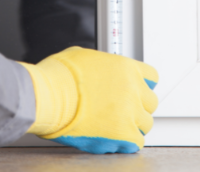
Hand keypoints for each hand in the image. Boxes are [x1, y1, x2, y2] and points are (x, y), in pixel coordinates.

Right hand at [20, 47, 158, 153]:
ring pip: (145, 123)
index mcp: (126, 68)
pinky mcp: (122, 133)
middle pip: (150, 102)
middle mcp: (133, 89)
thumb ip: (100, 65)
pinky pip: (136, 142)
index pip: (151, 76)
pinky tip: (116, 139)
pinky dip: (127, 142)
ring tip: (116, 126)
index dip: (142, 85)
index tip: (137, 91)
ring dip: (133, 125)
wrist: (48, 96)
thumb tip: (97, 68)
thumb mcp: (82, 56)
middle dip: (138, 106)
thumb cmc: (58, 77)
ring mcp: (129, 112)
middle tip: (123, 110)